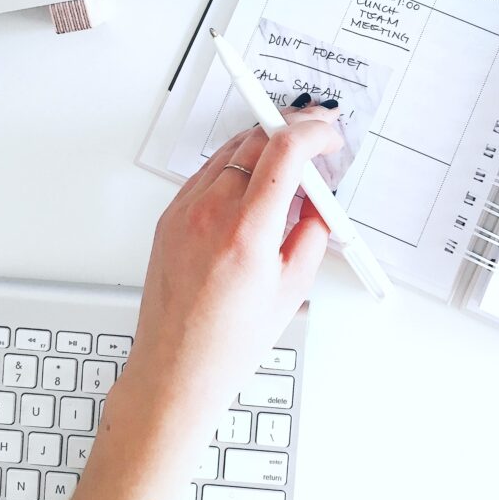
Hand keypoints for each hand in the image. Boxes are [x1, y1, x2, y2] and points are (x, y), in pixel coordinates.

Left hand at [120, 105, 342, 430]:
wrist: (176, 369)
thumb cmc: (228, 342)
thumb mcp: (292, 287)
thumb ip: (313, 232)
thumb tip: (320, 200)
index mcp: (246, 232)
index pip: (284, 150)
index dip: (314, 132)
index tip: (329, 136)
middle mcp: (209, 213)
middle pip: (256, 138)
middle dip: (293, 130)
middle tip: (316, 141)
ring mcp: (184, 211)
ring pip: (230, 149)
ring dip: (265, 145)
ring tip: (289, 168)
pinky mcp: (169, 216)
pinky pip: (207, 171)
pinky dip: (237, 166)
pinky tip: (254, 185)